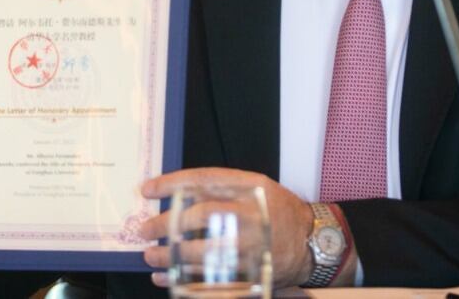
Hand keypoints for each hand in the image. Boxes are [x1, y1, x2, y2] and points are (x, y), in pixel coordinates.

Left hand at [138, 167, 314, 288]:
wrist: (311, 241)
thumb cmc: (279, 211)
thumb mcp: (257, 186)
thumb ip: (223, 187)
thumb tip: (178, 193)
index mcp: (249, 187)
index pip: (203, 180)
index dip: (171, 184)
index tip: (147, 190)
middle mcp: (250, 214)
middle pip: (199, 215)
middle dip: (166, 223)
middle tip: (146, 229)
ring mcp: (250, 245)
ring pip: (202, 250)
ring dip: (170, 255)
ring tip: (150, 255)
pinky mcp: (250, 272)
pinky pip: (212, 277)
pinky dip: (184, 278)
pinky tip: (166, 277)